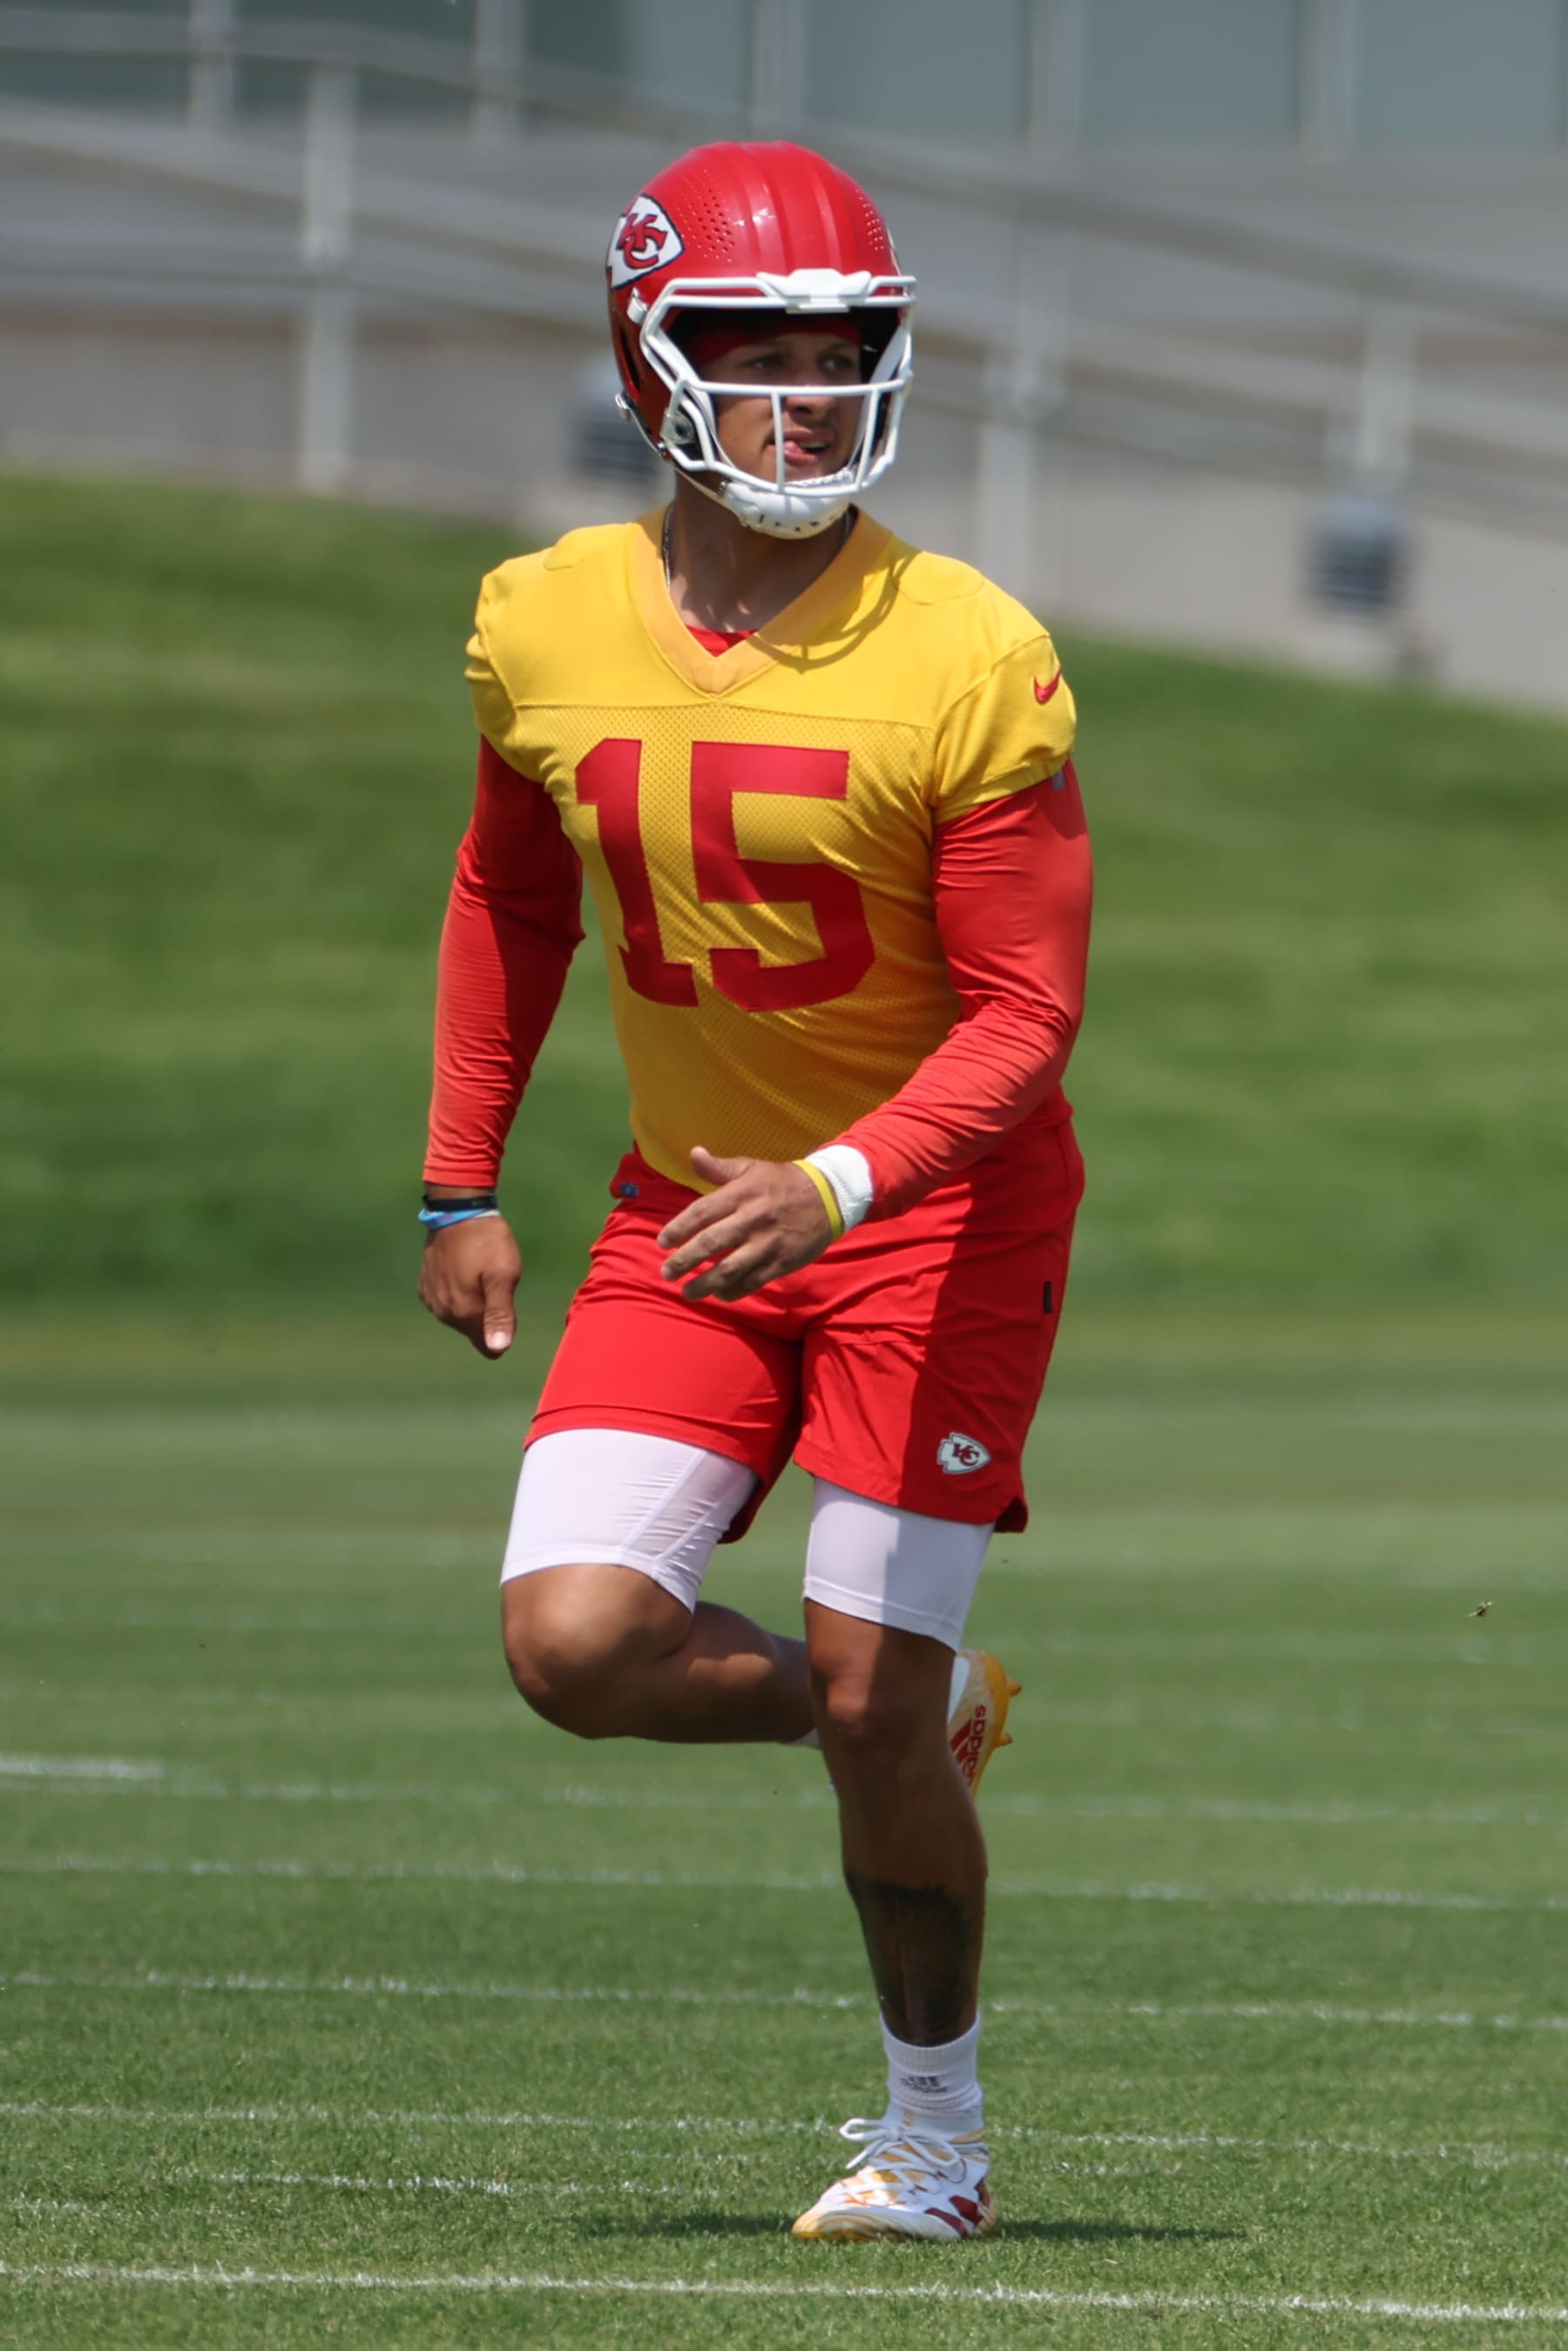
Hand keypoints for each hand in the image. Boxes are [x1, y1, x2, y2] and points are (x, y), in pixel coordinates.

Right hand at [417, 1214, 521, 1357]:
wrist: (456, 1209)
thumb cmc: (487, 1241)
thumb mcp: (503, 1276)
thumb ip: (500, 1315)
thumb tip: (498, 1350)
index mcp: (464, 1314)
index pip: (488, 1347)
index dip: (503, 1329)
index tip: (506, 1302)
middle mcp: (443, 1313)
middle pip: (475, 1330)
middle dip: (488, 1312)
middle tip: (494, 1279)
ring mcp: (431, 1299)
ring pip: (460, 1315)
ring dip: (472, 1300)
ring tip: (478, 1270)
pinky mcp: (425, 1286)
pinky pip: (446, 1301)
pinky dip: (456, 1290)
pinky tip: (463, 1268)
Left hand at [658, 1147, 833, 1302]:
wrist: (829, 1196)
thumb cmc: (782, 1182)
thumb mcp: (752, 1168)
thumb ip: (719, 1167)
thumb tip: (694, 1153)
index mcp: (741, 1193)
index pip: (701, 1212)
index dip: (678, 1228)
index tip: (662, 1242)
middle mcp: (752, 1219)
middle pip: (711, 1243)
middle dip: (684, 1260)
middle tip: (667, 1272)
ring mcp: (767, 1243)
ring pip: (730, 1269)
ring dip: (705, 1283)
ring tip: (688, 1292)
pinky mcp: (782, 1262)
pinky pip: (753, 1282)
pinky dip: (733, 1291)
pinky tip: (720, 1294)